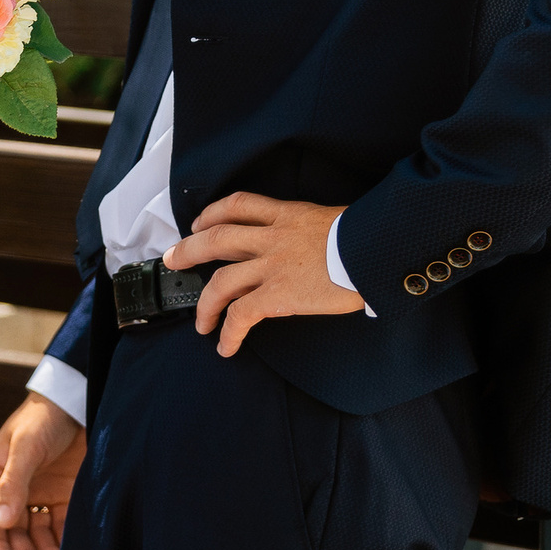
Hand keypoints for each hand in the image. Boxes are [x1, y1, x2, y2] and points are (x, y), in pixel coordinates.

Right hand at [0, 394, 82, 549]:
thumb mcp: (25, 448)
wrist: (78, 400)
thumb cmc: (44, 418)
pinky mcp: (65, 493)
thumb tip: (1, 523)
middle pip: (14, 531)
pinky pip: (60, 525)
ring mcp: (42, 492)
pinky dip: (62, 541)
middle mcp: (17, 487)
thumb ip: (12, 484)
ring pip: (37, 533)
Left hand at [165, 192, 363, 357]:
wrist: (378, 250)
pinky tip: (226, 345)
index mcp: (288, 215)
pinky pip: (241, 315)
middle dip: (189, 249)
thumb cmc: (368, 237)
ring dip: (204, 303)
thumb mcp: (336, 220)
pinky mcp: (278, 295)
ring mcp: (272, 266)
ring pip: (221, 281)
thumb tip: (317, 242)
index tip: (200, 222)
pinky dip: (229, 332)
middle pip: (217, 238)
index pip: (240, 204)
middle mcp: (273, 237)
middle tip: (172, 259)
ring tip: (199, 322)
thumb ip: (314, 230)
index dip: (213, 212)